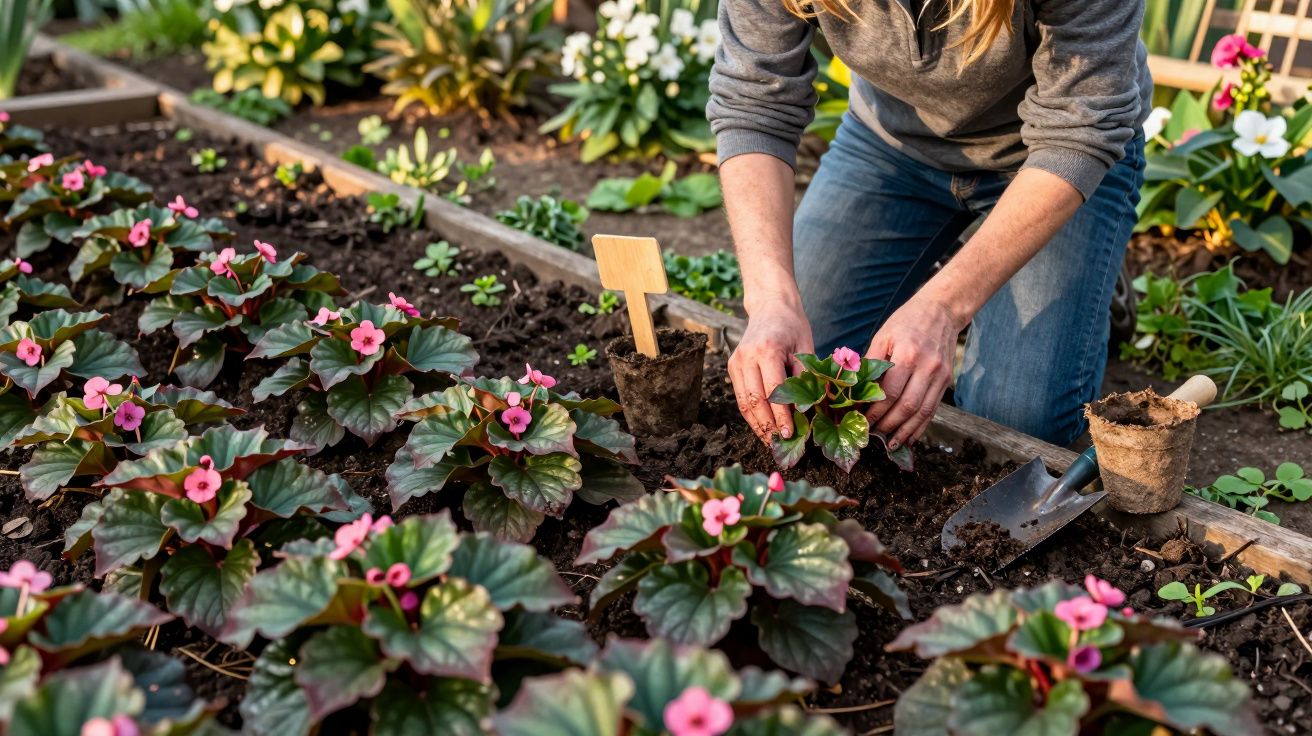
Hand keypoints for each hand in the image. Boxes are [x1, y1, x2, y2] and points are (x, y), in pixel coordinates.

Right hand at [728, 299, 813, 443]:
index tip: (790, 434)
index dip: (781, 416)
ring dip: (757, 425)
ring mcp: (736, 362)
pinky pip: (741, 397)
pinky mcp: (732, 367)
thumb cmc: (793, 327)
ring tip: (770, 441)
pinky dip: (751, 415)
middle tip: (780, 444)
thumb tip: (812, 411)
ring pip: (744, 403)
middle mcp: (746, 357)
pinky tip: (763, 427)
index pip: (773, 391)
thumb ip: (807, 378)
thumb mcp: (806, 349)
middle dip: (767, 426)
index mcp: (767, 350)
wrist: (770, 306)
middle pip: (755, 401)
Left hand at [864, 296, 963, 449]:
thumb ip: (870, 364)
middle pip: (907, 406)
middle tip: (872, 436)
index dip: (875, 411)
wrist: (941, 311)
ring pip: (922, 412)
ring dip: (906, 432)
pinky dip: (921, 426)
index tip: (861, 421)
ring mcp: (939, 376)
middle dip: (888, 425)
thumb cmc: (906, 322)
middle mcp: (926, 368)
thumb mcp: (883, 336)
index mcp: (907, 355)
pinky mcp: (946, 381)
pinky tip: (910, 437)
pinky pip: (933, 409)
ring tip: (891, 445)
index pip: (889, 393)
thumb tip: (854, 391)